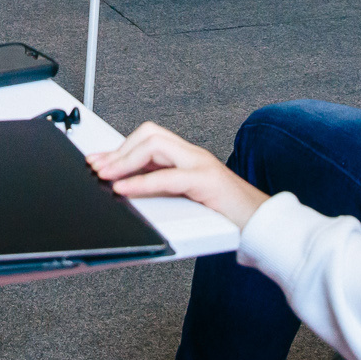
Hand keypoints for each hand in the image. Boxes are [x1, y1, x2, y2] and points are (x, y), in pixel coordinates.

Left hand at [87, 121, 269, 227]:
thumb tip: (127, 187)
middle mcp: (194, 155)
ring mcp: (202, 165)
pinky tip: (124, 190)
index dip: (119, 148)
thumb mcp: (188, 199)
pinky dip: (142, 182)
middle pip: (149, 133)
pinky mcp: (207, 183)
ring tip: (106, 176)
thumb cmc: (227, 217)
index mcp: (188, 157)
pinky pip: (168, 177)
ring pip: (156, 145)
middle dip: (118, 150)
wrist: (263, 226)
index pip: (149, 137)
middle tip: (97, 168)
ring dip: (125, 160)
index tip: (97, 161)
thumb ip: (164, 188)